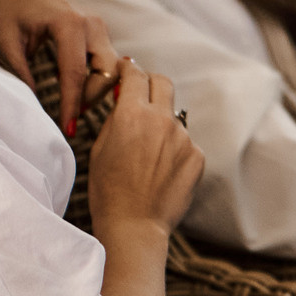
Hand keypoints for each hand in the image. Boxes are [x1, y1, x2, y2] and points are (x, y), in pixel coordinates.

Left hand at [0, 0, 116, 134]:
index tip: (68, 130)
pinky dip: (95, 80)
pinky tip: (75, 90)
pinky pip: (107, 62)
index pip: (75, 73)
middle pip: (105, 73)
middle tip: (69, 118)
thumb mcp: (6, 43)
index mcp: (68, 23)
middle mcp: (90, 22)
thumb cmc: (8, 12)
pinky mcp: (100, 31)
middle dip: (90, 99)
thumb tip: (38, 106)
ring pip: (111, 69)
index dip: (72, 104)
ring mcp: (99, 25)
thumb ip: (21, 73)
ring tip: (71, 106)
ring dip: (94, 91)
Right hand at [86, 59, 204, 233]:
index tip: (127, 69)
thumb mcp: (99, 147)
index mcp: (131, 113)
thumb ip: (115, 118)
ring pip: (173, 117)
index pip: (135, 74)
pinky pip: (185, 143)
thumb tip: (125, 101)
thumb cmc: (108, 190)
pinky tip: (161, 171)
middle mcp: (160, 119)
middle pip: (162, 83)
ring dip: (162, 125)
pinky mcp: (197, 156)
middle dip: (151, 84)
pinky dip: (174, 150)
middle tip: (142, 96)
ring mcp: (183, 137)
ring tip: (148, 156)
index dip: (129, 69)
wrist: (134, 226)